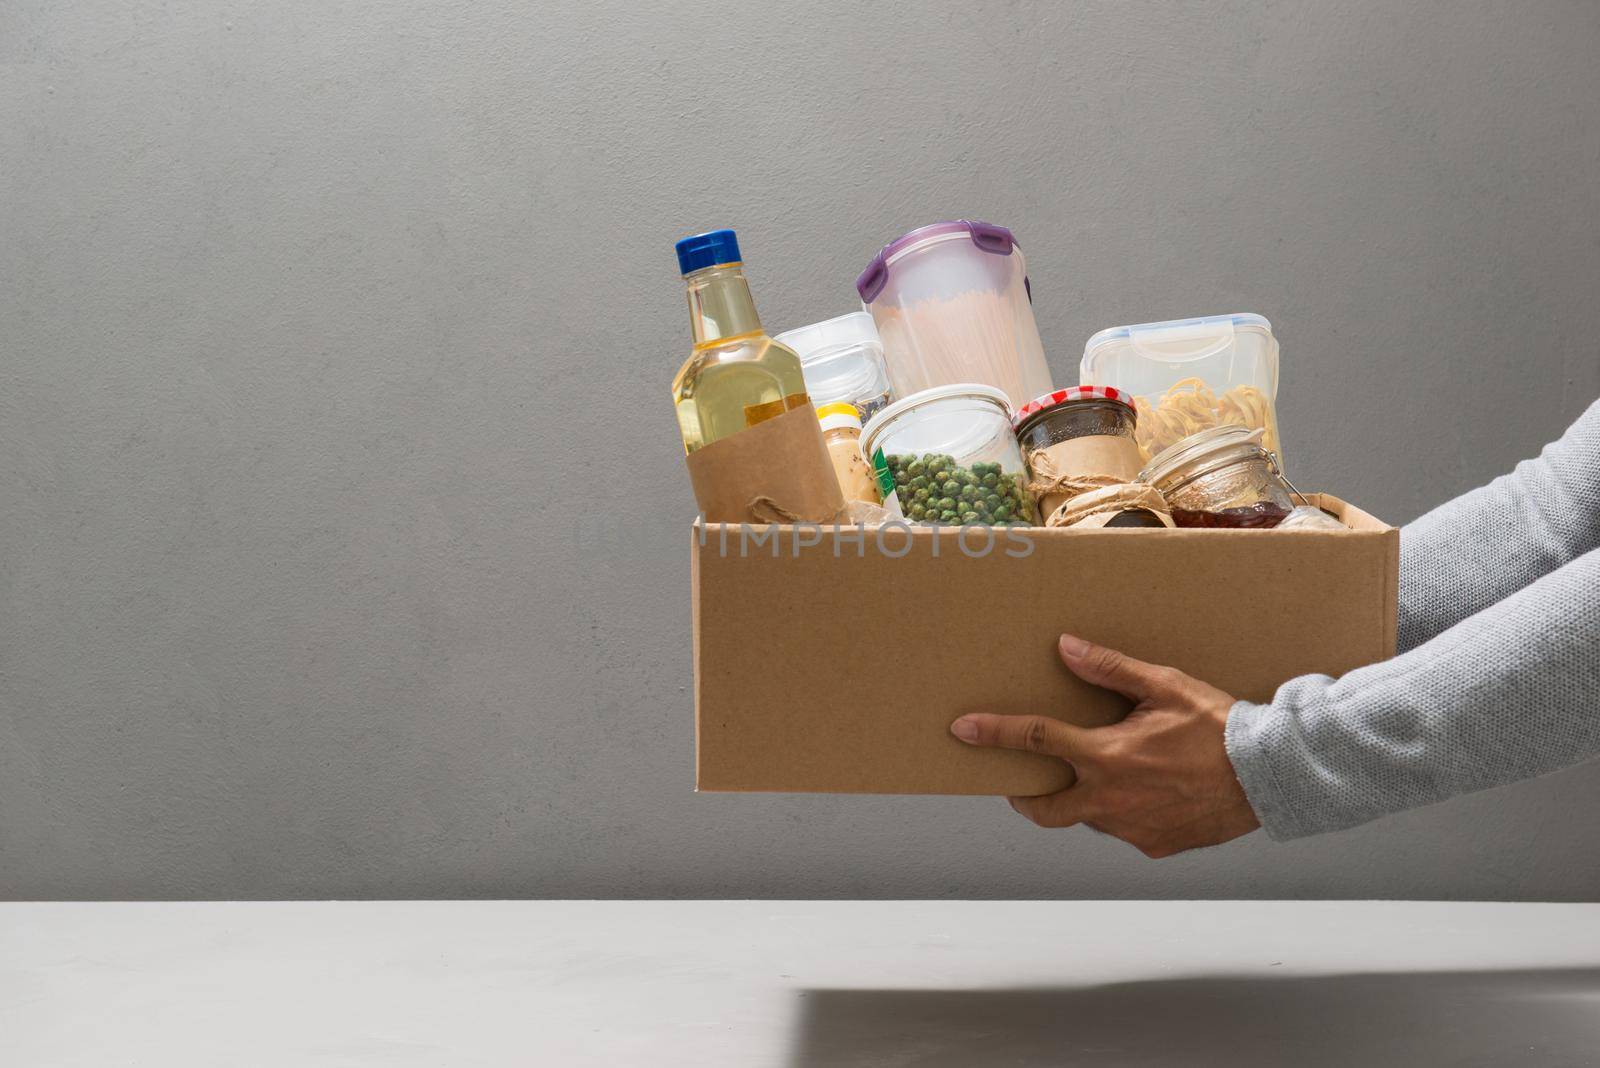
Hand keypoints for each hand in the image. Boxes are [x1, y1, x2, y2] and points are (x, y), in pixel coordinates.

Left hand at [950, 634, 1259, 857]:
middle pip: (1044, 809)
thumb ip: (1110, 669)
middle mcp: (1109, 800)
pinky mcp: (1154, 846)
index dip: (993, 734)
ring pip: (1090, 817)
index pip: (1035, 740)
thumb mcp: (1164, 687)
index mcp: (1106, 756)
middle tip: (1024, 785)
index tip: (961, 730)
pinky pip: (1126, 829)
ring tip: (1118, 774)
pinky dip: (1128, 812)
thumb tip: (1065, 647)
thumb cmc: (1216, 726)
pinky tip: (1153, 792)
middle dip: (1025, 799)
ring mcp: (1130, 829)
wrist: (1268, 776)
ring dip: (1089, 798)